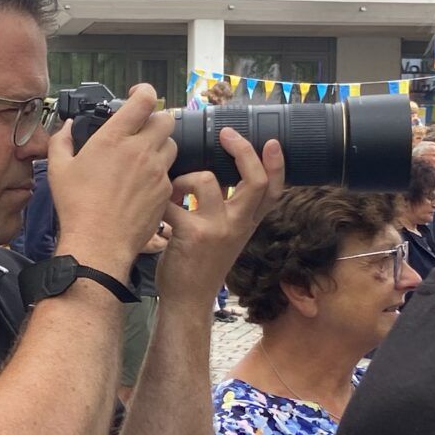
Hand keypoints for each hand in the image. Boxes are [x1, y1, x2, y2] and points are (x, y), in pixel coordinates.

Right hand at [47, 84, 175, 277]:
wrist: (99, 242)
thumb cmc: (76, 206)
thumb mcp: (57, 169)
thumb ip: (60, 141)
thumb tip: (64, 127)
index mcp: (113, 138)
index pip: (144, 100)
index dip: (145, 92)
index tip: (138, 95)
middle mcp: (140, 150)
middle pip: (166, 119)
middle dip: (155, 119)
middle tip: (142, 129)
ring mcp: (156, 171)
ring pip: (171, 145)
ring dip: (160, 145)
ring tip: (143, 157)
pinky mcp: (165, 191)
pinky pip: (169, 173)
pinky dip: (159, 173)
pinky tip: (142, 184)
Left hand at [156, 128, 284, 307]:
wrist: (187, 300)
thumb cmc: (200, 264)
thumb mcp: (225, 238)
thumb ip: (228, 212)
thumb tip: (215, 175)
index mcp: (247, 224)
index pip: (273, 190)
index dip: (276, 164)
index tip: (272, 141)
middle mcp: (238, 225)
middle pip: (254, 180)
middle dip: (242, 150)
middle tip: (225, 134)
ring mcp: (216, 230)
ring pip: (207, 180)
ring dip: (183, 178)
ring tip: (173, 192)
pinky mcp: (191, 235)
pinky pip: (173, 201)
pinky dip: (161, 201)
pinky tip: (157, 211)